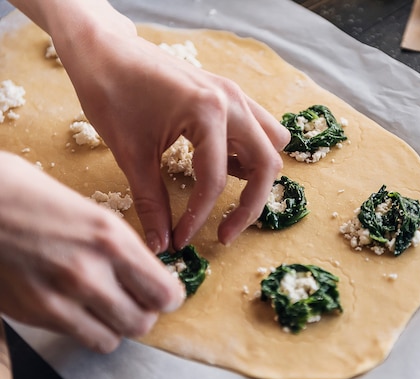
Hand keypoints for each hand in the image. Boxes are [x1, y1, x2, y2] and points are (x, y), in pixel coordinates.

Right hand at [0, 152, 184, 352]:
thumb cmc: (28, 196)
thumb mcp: (90, 211)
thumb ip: (119, 247)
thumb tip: (144, 273)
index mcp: (110, 239)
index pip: (163, 292)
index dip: (168, 297)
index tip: (164, 294)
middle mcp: (89, 272)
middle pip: (142, 322)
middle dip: (144, 313)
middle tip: (135, 301)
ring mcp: (59, 297)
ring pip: (112, 339)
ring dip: (115, 326)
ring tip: (106, 308)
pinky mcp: (34, 314)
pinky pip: (77, 337)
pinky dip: (85, 328)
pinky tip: (77, 308)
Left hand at [47, 5, 288, 252]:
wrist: (103, 49)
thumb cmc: (111, 93)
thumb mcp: (130, 153)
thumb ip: (152, 202)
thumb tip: (162, 244)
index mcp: (207, 113)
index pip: (215, 180)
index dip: (200, 217)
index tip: (182, 241)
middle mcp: (232, 102)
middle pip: (266, 165)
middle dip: (248, 206)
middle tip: (224, 233)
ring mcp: (234, 95)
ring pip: (271, 143)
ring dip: (256, 173)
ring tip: (222, 189)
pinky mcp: (229, 94)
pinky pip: (259, 127)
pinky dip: (249, 150)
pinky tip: (219, 159)